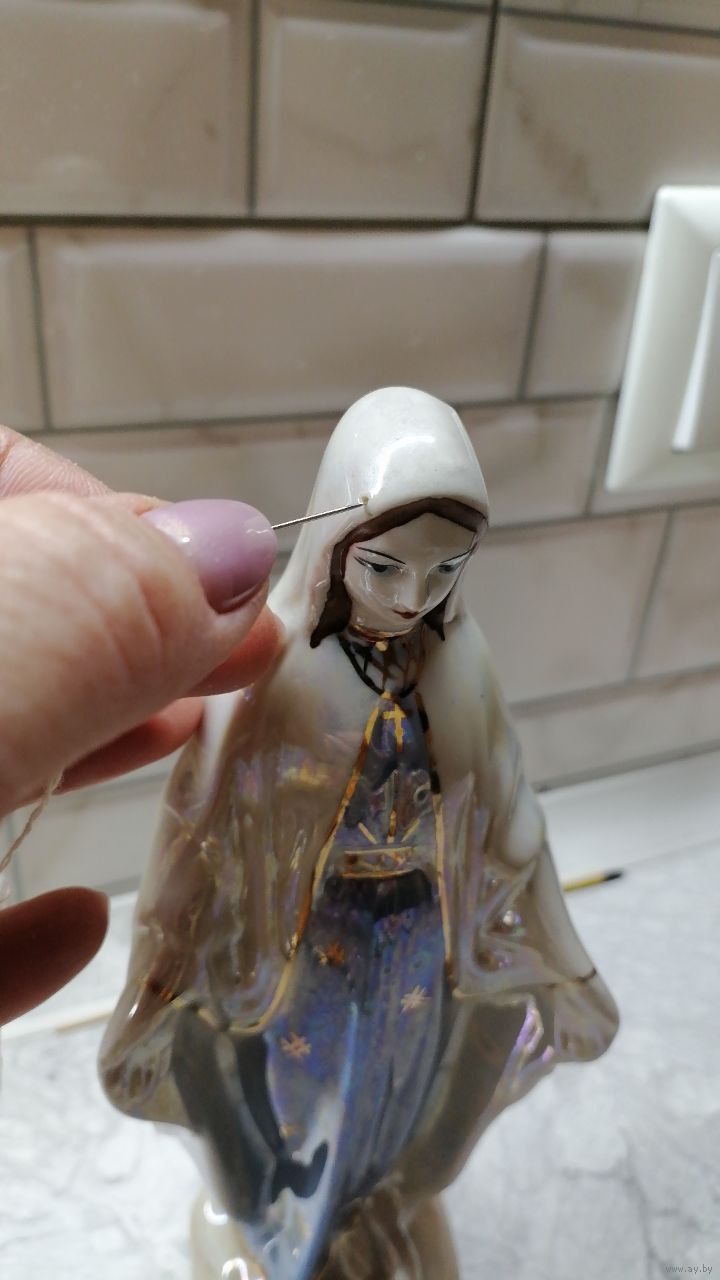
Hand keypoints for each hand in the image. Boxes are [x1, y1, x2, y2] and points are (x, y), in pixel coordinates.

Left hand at [0, 427, 283, 1022]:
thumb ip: (96, 602)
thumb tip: (228, 555)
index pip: (1, 471)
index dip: (113, 512)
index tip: (221, 585)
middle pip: (14, 617)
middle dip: (123, 632)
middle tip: (239, 656)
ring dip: (76, 747)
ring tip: (188, 739)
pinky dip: (2, 926)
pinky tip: (71, 924)